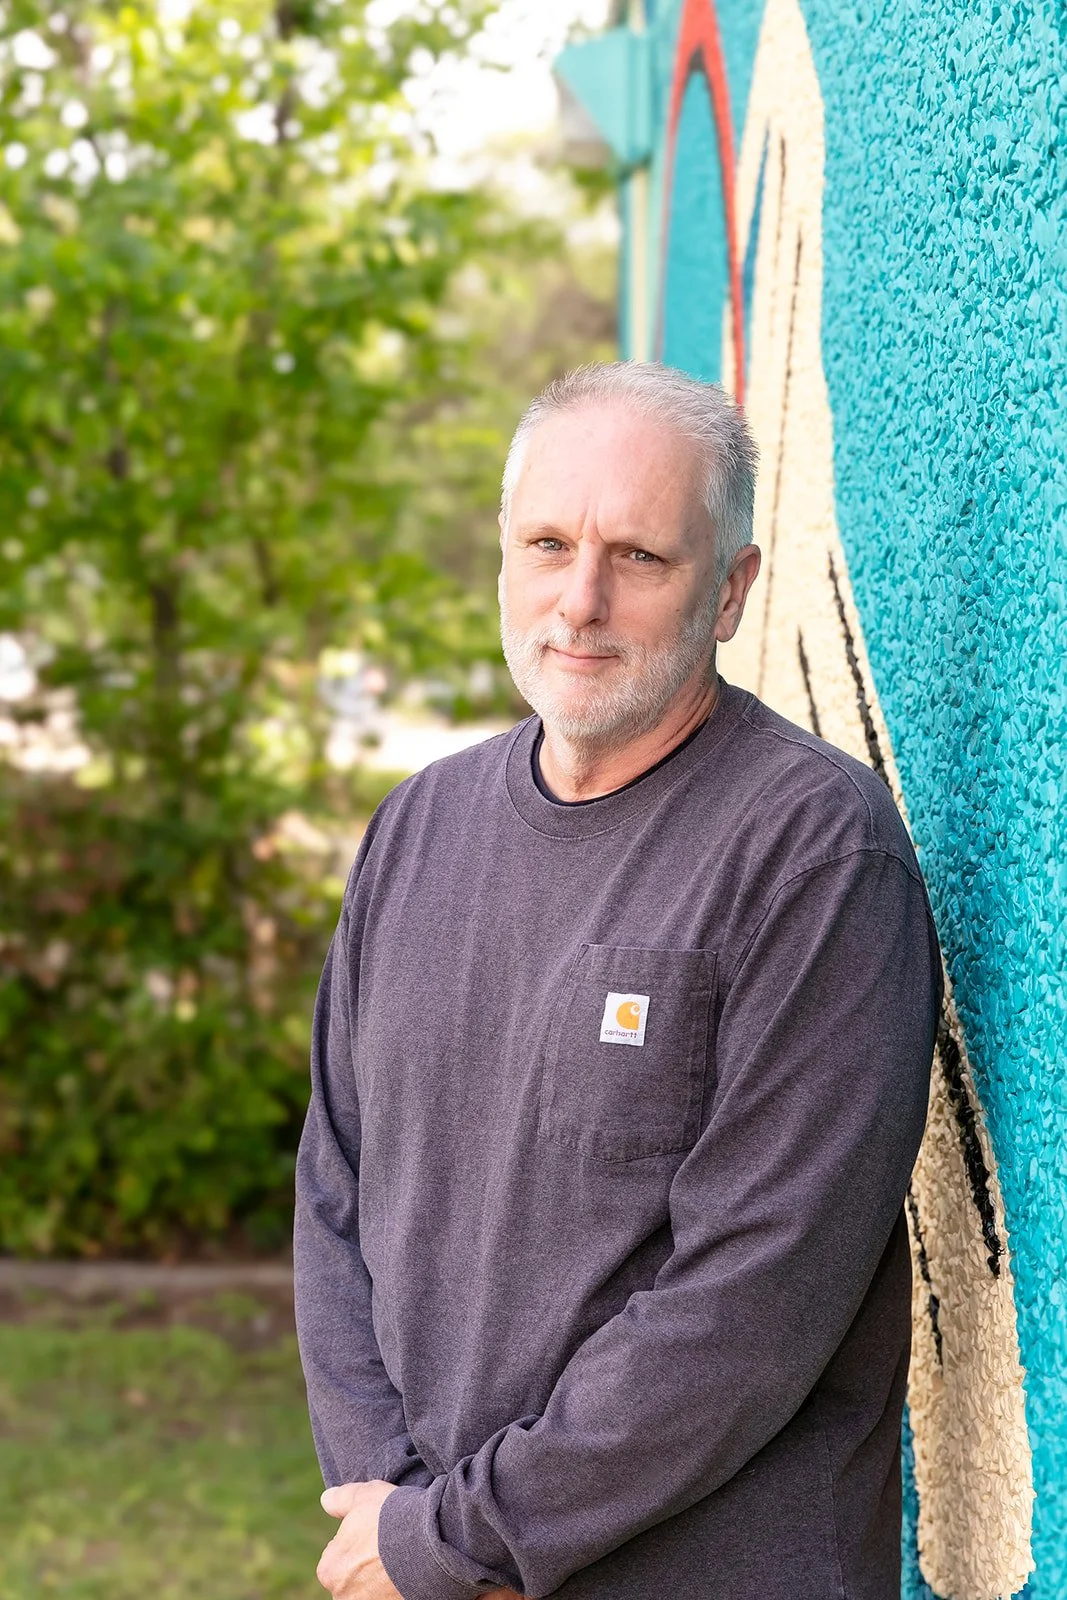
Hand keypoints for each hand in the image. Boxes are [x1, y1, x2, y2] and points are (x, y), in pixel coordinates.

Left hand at [317, 1481, 526, 1599]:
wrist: (429, 1542)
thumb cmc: (391, 1517)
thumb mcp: (363, 1496)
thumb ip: (340, 1500)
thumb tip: (326, 1499)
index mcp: (329, 1568)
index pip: (338, 1554)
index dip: (358, 1541)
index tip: (375, 1533)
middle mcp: (342, 1595)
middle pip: (354, 1577)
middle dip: (367, 1565)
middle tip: (389, 1547)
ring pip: (372, 1590)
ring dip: (382, 1580)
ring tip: (403, 1559)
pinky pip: (391, 1597)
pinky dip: (397, 1589)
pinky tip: (410, 1574)